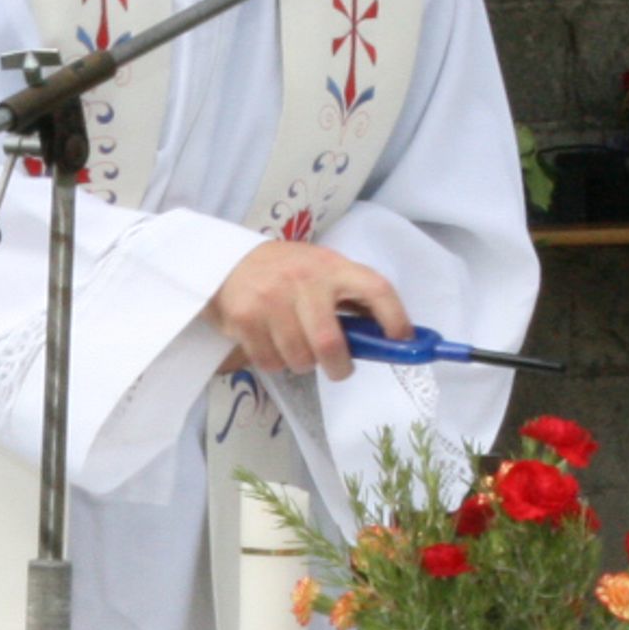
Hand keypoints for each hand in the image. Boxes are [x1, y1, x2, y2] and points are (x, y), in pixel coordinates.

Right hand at [210, 241, 408, 378]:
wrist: (227, 261)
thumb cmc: (286, 272)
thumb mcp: (322, 272)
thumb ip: (350, 300)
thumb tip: (390, 338)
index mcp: (333, 267)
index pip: (376, 289)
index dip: (395, 318)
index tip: (402, 341)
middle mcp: (304, 280)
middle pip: (329, 343)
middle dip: (338, 366)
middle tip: (338, 368)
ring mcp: (271, 298)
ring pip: (298, 358)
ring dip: (302, 364)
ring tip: (297, 348)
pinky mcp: (245, 317)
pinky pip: (269, 361)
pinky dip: (275, 363)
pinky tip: (272, 344)